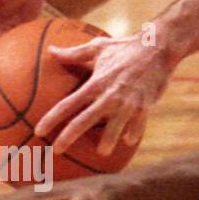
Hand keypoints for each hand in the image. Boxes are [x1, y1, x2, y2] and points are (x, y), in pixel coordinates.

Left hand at [35, 34, 175, 155]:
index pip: (67, 105)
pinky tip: (128, 141)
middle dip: (68, 138)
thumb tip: (51, 50)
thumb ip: (74, 53)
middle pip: (83, 122)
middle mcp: (109, 96)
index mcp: (95, 83)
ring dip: (106, 143)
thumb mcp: (99, 47)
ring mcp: (128, 103)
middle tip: (57, 151)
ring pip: (113, 130)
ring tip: (102, 152)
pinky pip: (137, 126)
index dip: (51, 119)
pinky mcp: (144, 107)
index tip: (38, 132)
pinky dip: (133, 134)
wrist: (160, 47)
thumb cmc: (126, 47)